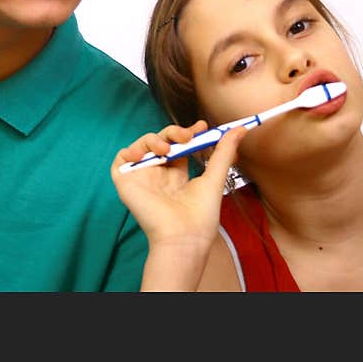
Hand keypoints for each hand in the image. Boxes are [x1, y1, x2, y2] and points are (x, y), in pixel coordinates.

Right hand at [110, 121, 245, 251]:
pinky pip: (121, 159)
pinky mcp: (126, 183)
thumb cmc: (200, 216)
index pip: (179, 147)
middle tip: (188, 135)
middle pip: (161, 141)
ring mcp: (142, 178)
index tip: (201, 126)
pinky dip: (130, 151)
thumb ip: (224, 152)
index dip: (187, 133)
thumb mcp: (214, 178)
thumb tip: (241, 129)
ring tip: (166, 149)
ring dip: (154, 139)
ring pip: (142, 145)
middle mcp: (159, 175)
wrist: (183, 236)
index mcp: (177, 176)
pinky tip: (142, 154)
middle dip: (174, 132)